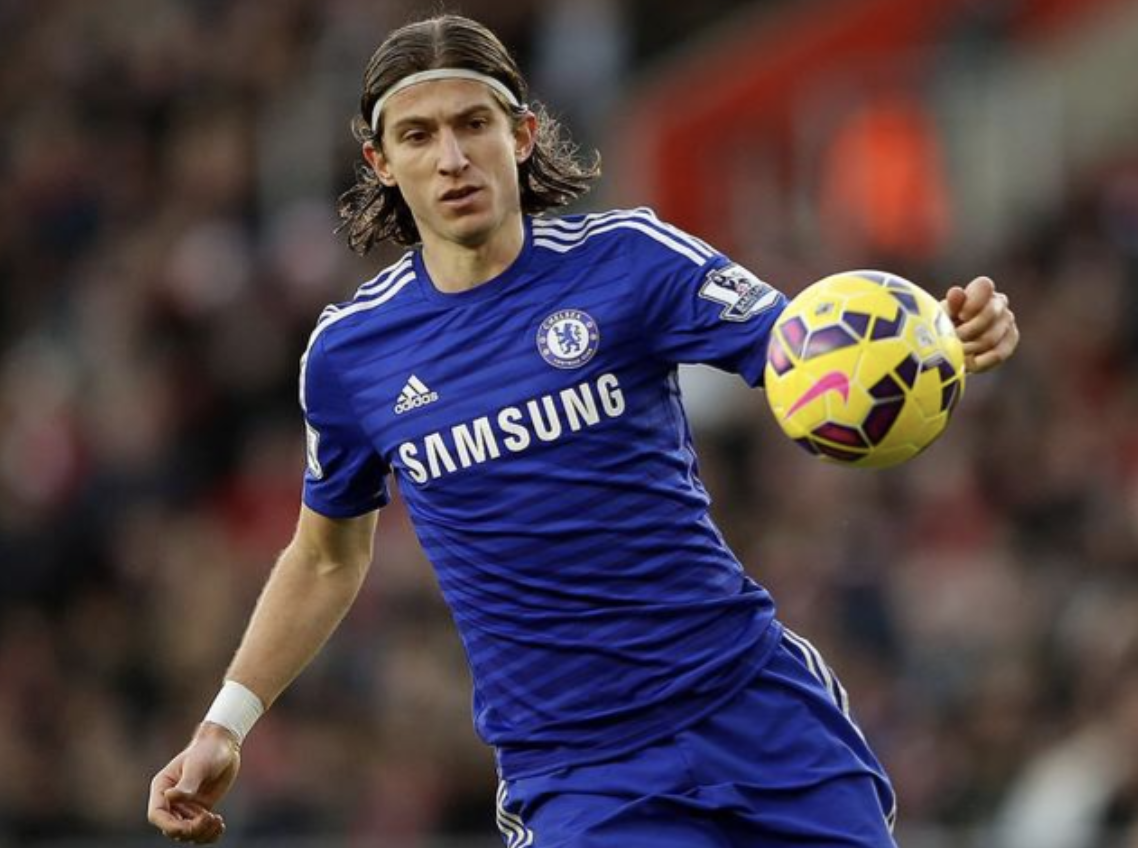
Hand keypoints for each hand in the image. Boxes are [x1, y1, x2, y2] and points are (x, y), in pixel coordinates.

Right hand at [148, 723, 240, 842]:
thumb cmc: (207, 751)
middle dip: (190, 830)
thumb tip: (169, 797)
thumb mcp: (197, 766)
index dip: (169, 825)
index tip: (189, 825)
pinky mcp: (200, 811)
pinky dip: (209, 834)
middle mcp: (171, 801)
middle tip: (209, 818)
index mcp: (162, 788)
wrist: (223, 746)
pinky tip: (220, 825)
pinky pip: (200, 831)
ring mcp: (185, 807)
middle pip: (171, 828)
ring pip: (186, 834)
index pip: (156, 815)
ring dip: (201, 834)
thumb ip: (186, 784)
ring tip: (217, 821)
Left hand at [942, 276, 1018, 372]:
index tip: (960, 316)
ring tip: (956, 353)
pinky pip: (998, 354)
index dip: (972, 303)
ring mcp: (1007, 320)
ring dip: (969, 349)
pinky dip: (980, 361)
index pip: (984, 286)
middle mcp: (999, 302)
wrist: (952, 345)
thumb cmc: (945, 325)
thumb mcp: (943, 316)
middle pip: (989, 315)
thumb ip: (951, 305)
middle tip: (954, 340)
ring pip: (990, 338)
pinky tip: (968, 363)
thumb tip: (957, 292)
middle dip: (967, 331)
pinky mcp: (1011, 339)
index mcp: (981, 290)